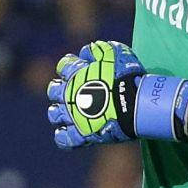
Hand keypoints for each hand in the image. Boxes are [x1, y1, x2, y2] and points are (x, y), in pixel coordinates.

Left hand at [46, 40, 187, 149]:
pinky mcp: (81, 134)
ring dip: (58, 111)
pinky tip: (68, 132)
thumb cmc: (126, 76)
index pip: (63, 66)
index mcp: (76, 74)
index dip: (69, 65)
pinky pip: (64, 138)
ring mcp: (73, 115)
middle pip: (54, 90)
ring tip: (68, 111)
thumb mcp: (115, 52)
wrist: (134, 103)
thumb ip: (98, 49)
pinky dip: (63, 136)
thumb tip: (86, 52)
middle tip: (70, 90)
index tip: (76, 66)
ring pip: (54, 114)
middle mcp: (69, 94)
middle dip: (59, 89)